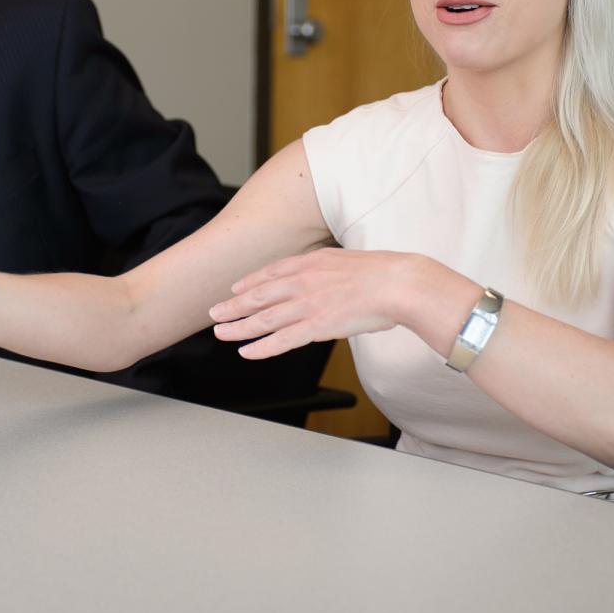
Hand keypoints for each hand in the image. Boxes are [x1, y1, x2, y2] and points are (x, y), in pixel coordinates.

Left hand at [208, 248, 445, 358]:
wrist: (399, 283)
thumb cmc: (381, 274)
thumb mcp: (345, 260)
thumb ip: (326, 269)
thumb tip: (322, 277)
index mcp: (311, 263)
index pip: (270, 273)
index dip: (248, 283)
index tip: (234, 289)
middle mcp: (303, 281)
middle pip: (259, 295)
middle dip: (233, 306)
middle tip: (214, 313)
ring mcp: (308, 304)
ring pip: (264, 318)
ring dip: (239, 327)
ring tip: (221, 333)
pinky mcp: (318, 325)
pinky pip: (283, 339)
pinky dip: (262, 347)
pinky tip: (248, 352)